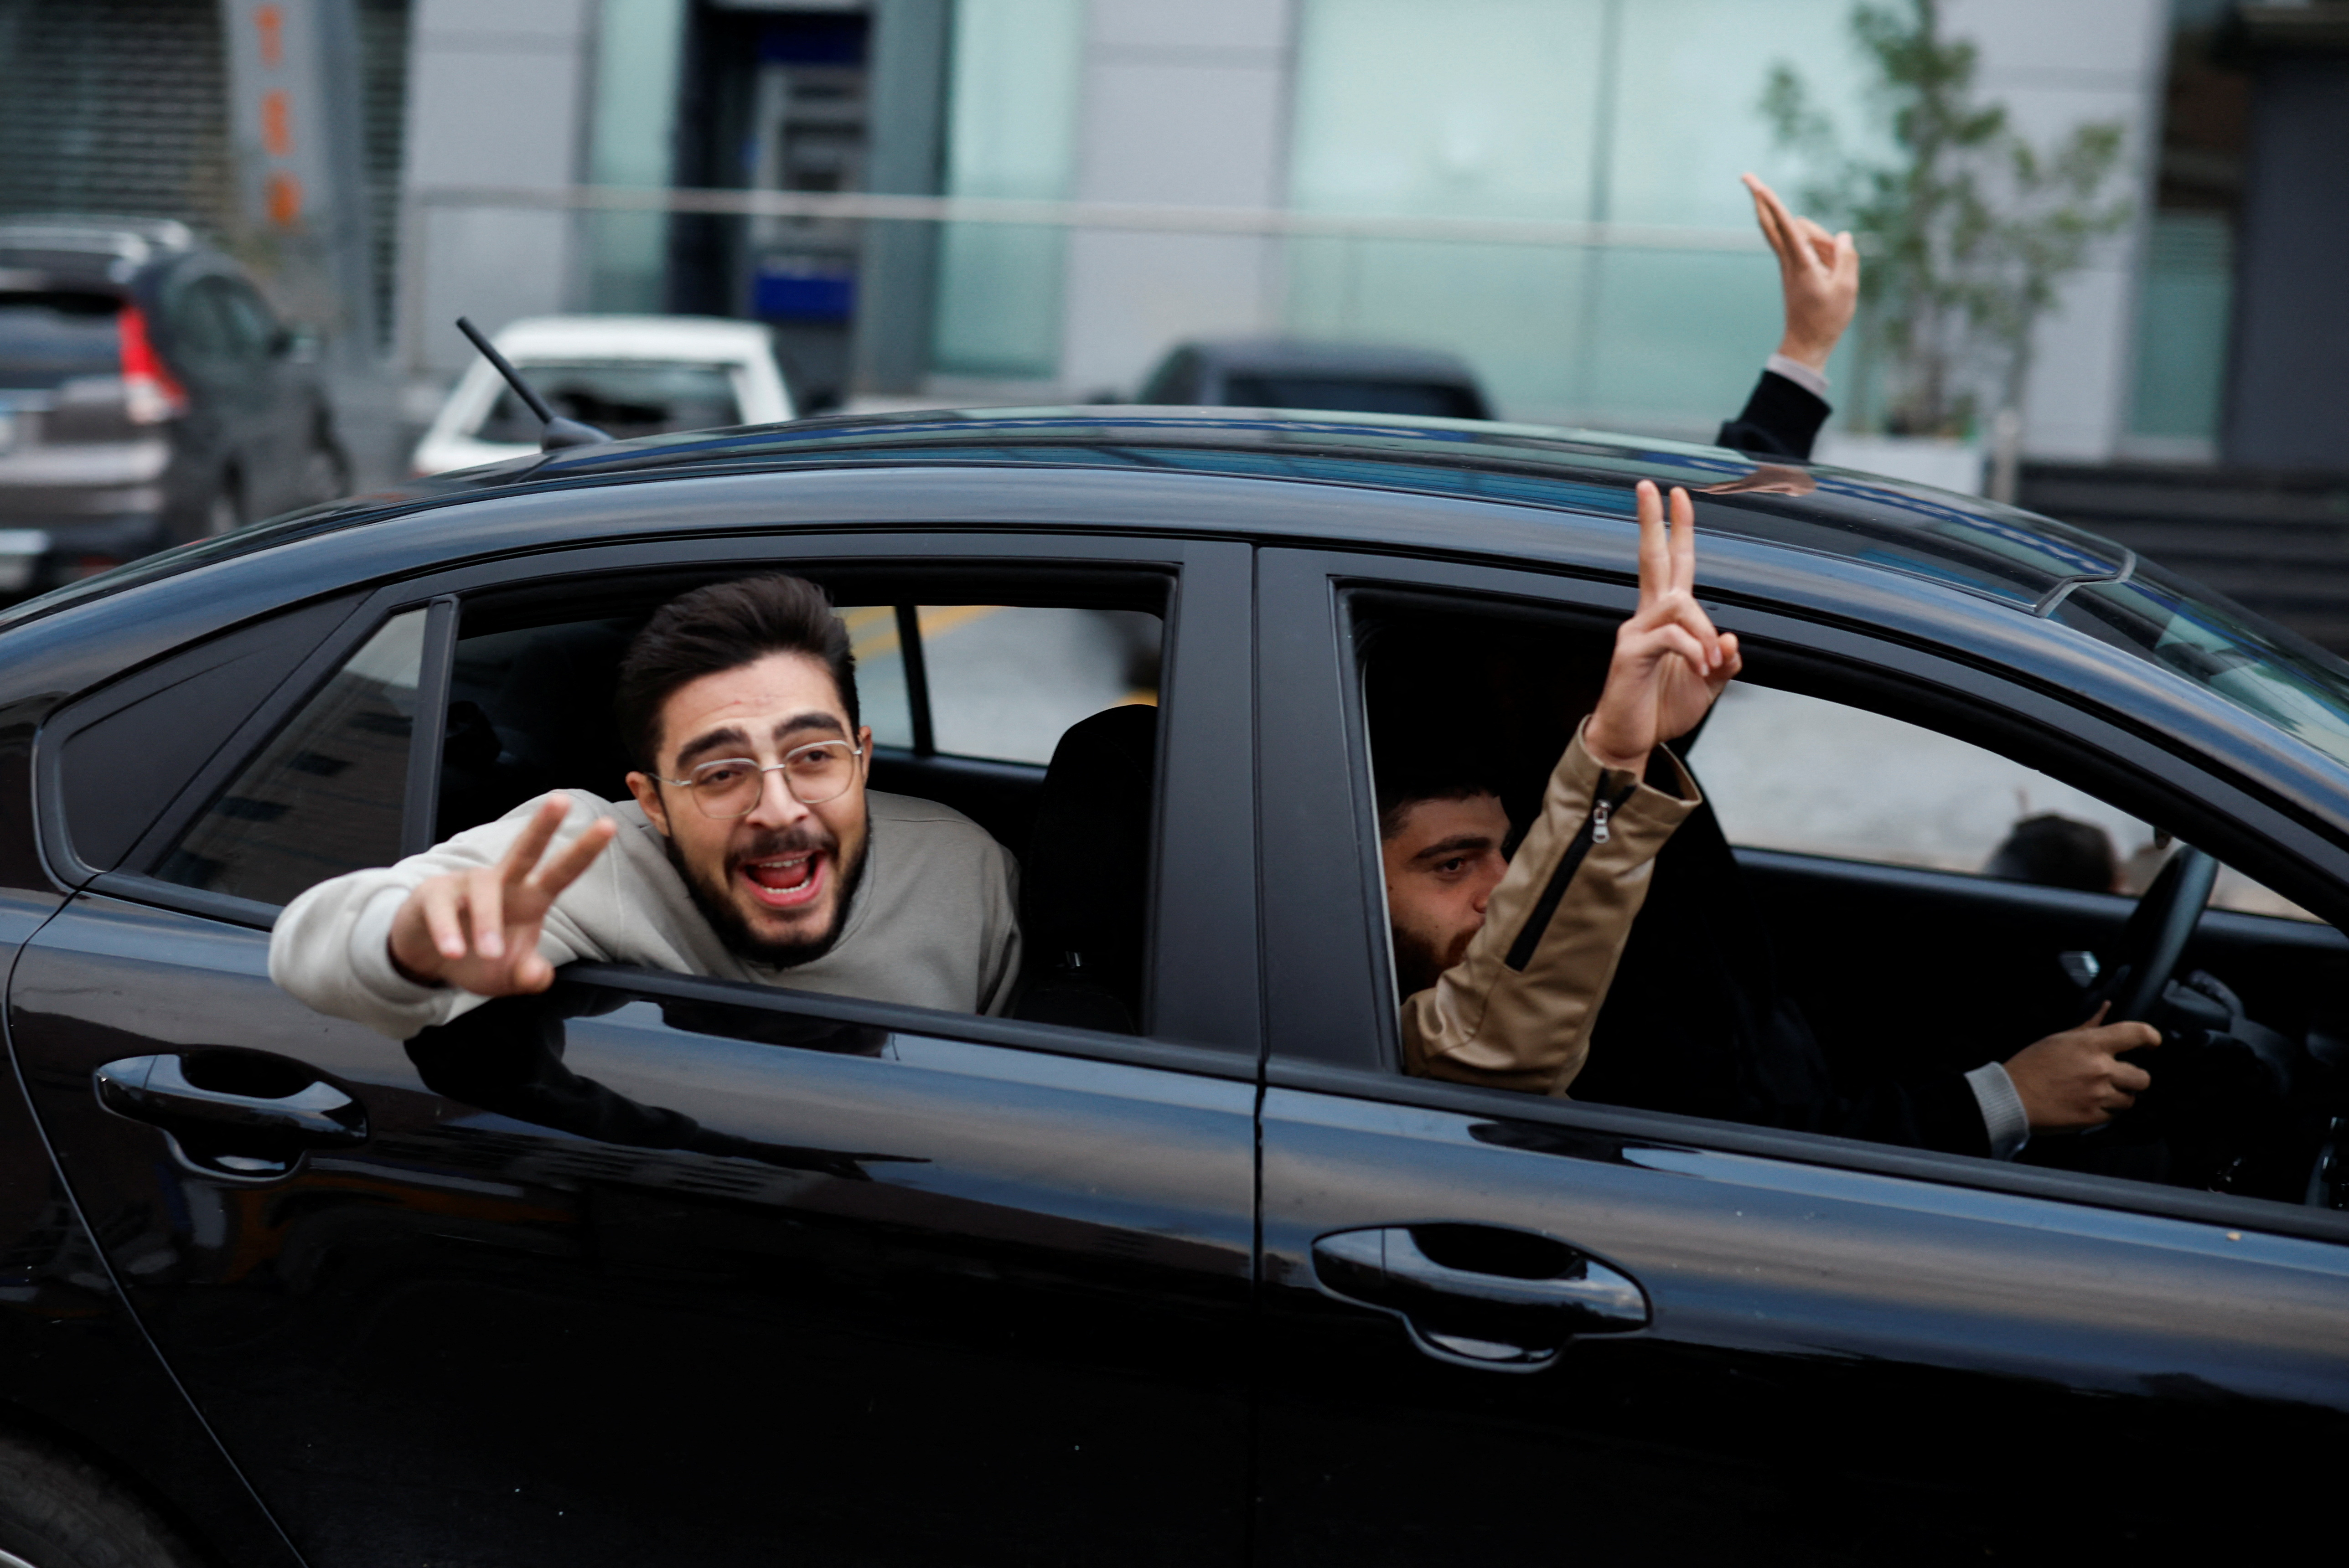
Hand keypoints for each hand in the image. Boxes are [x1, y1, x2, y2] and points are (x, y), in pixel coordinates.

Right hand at [387, 796, 617, 995]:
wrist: (429, 959)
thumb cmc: (478, 959)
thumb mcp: (508, 977)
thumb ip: (528, 977)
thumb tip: (539, 976)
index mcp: (529, 898)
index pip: (562, 872)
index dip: (584, 851)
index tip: (609, 826)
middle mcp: (502, 882)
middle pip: (525, 850)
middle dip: (544, 825)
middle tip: (562, 800)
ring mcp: (466, 884)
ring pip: (485, 888)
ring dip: (488, 921)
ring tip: (490, 954)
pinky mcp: (434, 894)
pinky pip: (443, 908)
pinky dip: (448, 930)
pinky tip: (453, 951)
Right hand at [1586, 481, 1740, 773]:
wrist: (1632, 739)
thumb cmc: (1664, 708)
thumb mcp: (1708, 684)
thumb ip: (1723, 660)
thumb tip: (1730, 638)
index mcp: (1666, 618)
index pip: (1673, 564)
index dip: (1677, 530)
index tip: (1677, 494)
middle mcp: (1647, 616)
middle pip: (1651, 557)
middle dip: (1653, 521)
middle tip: (1650, 485)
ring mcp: (1635, 631)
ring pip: (1679, 604)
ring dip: (1703, 632)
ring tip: (1708, 664)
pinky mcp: (1629, 651)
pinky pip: (1670, 636)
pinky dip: (1692, 651)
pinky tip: (1698, 670)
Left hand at [1742, 172, 1857, 371]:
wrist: (1807, 343)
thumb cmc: (1827, 319)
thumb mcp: (1847, 288)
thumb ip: (1847, 258)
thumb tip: (1842, 237)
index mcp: (1800, 262)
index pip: (1783, 224)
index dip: (1769, 200)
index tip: (1752, 183)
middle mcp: (1789, 259)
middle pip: (1776, 222)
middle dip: (1762, 199)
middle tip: (1746, 175)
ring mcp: (1789, 263)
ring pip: (1800, 233)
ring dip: (1819, 238)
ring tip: (1835, 270)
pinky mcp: (1794, 268)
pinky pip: (1803, 245)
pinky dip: (1819, 247)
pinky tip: (1832, 265)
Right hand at [2003, 1003, 2161, 1131]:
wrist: (2011, 1097)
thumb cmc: (2032, 1064)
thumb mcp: (2059, 1039)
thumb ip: (2089, 1026)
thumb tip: (2107, 1008)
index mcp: (2090, 1045)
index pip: (2136, 1034)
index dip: (2151, 1037)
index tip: (2152, 1043)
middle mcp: (2099, 1070)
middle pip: (2143, 1076)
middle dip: (2134, 1077)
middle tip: (2118, 1076)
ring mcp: (2098, 1096)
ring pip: (2130, 1099)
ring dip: (2119, 1096)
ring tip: (2100, 1093)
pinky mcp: (2092, 1118)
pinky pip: (2113, 1115)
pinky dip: (2105, 1111)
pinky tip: (2088, 1104)